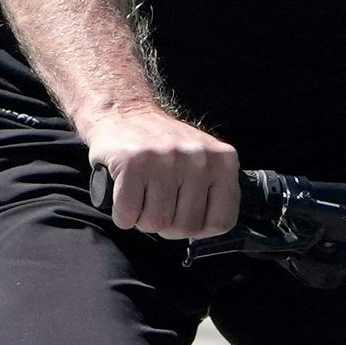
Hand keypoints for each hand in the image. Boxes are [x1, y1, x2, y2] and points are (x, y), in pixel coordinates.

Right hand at [84, 102, 239, 239]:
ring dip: (142, 218)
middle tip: (158, 203)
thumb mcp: (204, 162)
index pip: (221, 222)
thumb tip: (206, 230)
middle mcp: (198, 158)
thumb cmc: (164, 148)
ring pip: (155, 224)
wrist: (125, 114)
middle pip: (185, 227)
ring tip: (142, 195)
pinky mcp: (133, 163)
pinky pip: (127, 214)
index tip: (184, 214)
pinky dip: (122, 214)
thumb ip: (214, 193)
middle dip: (167, 225)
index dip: (199, 228)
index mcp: (223, 161)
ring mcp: (165, 160)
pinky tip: (125, 195)